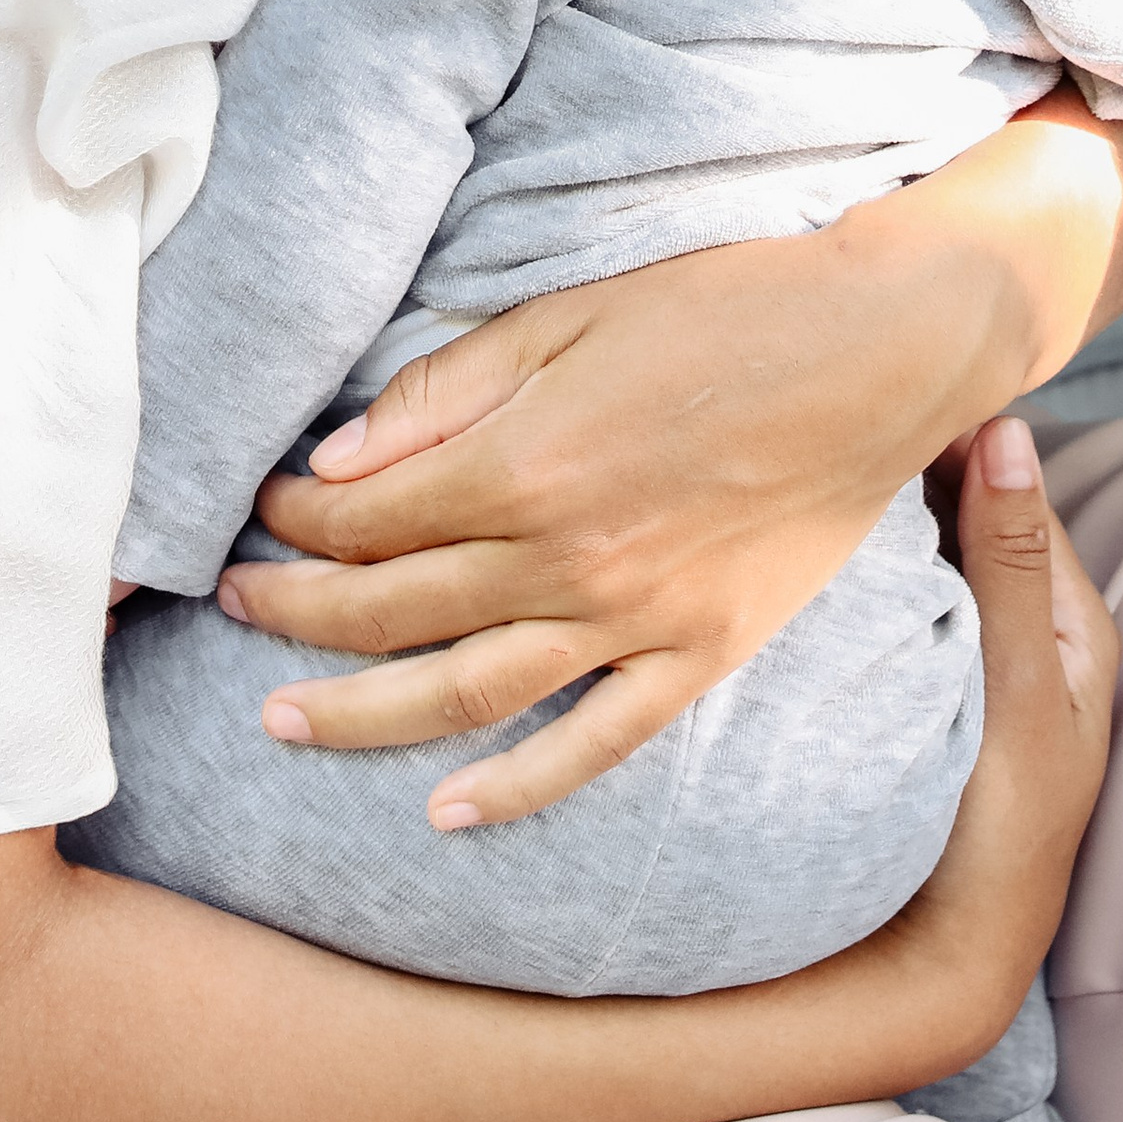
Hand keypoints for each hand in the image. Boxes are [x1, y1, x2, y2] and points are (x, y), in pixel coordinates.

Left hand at [224, 14, 1122, 823]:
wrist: (885, 347)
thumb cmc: (729, 307)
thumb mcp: (574, 314)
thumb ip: (449, 392)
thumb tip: (335, 461)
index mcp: (529, 460)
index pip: (369, 516)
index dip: (299, 518)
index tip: (266, 509)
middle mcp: (570, 558)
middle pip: (393, 608)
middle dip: (297, 610)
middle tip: (236, 608)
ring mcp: (639, 619)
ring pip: (464, 694)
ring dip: (359, 716)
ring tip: (279, 725)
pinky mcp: (701, 653)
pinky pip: (594, 744)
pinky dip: (515, 789)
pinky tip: (445, 814)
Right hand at [868, 416, 1118, 1081]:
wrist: (949, 957)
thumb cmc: (1005, 828)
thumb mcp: (1022, 687)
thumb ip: (1014, 561)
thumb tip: (1009, 427)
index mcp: (1073, 622)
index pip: (1015, 490)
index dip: (961, 435)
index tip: (893, 381)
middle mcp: (1025, 634)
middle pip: (967, 519)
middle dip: (915, 466)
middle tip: (837, 406)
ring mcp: (967, 665)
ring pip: (926, 560)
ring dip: (883, 517)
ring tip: (813, 458)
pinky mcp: (916, 696)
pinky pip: (892, 608)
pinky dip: (863, 572)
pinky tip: (805, 549)